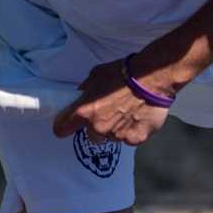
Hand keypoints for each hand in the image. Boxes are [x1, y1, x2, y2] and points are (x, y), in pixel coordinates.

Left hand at [52, 58, 172, 146]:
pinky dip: (132, 131)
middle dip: (97, 126)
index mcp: (85, 111)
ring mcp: (117, 136)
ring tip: (127, 112)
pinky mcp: (135, 139)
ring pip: (111, 137)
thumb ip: (85, 89)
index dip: (64, 125)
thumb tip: (81, 96)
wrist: (152, 78)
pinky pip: (129, 139)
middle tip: (108, 112)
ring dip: (115, 128)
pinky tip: (138, 117)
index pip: (61, 128)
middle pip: (90, 135)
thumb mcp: (96, 74)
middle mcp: (99, 128)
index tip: (69, 123)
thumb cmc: (123, 72)